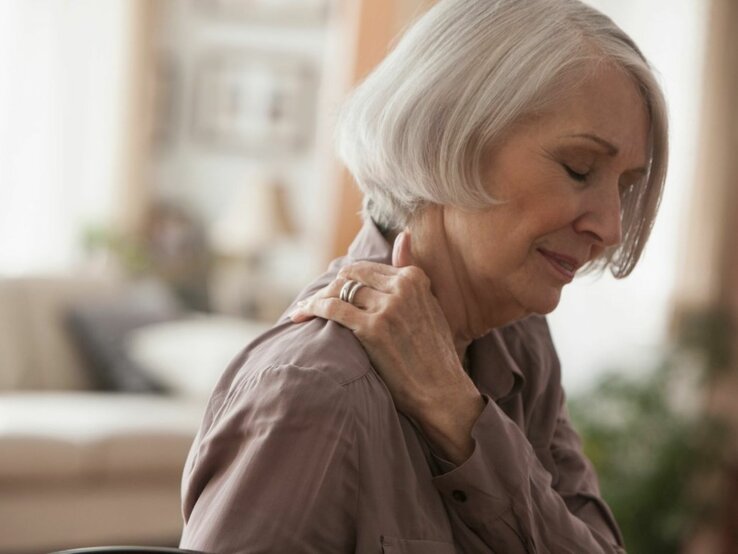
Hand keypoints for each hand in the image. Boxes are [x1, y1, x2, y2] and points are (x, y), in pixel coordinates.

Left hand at [290, 231, 483, 463]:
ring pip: (338, 290)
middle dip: (329, 288)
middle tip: (314, 303)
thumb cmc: (434, 353)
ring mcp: (388, 307)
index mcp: (415, 278)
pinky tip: (300, 317)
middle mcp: (402, 287)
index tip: (331, 291)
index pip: (366, 268)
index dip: (344, 280)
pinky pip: (332, 309)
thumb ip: (411, 270)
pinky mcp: (373, 329)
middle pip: (350, 276)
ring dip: (316, 300)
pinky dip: (312, 309)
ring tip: (303, 312)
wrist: (442, 392)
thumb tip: (404, 235)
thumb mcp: (430, 304)